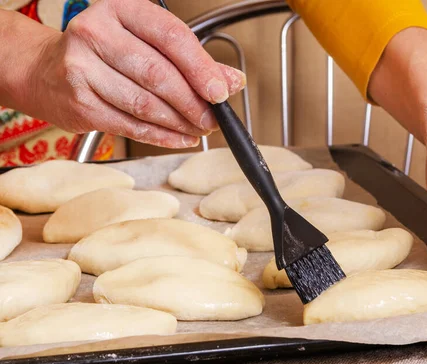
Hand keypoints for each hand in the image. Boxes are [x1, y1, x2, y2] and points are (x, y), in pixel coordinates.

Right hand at [24, 0, 245, 147]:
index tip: (221, 91)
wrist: (44, 70)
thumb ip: (191, 59)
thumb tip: (232, 80)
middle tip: (213, 118)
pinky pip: (131, 126)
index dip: (202, 67)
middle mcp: (96, 33)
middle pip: (158, 74)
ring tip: (199, 129)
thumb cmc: (104, 52)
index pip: (171, 36)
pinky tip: (180, 138)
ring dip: (180, 123)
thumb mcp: (146, 41)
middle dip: (193, 102)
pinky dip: (162, 136)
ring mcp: (82, 69)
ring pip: (145, 104)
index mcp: (120, 8)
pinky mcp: (80, 103)